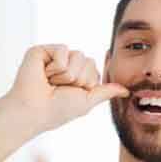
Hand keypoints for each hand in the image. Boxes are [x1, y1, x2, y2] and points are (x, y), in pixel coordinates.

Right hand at [5, 45, 128, 134]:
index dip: (86, 83)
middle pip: (88, 60)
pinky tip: (43, 74)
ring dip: (66, 75)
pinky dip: (56, 66)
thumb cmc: (57, 110)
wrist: (34, 111)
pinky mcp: (42, 50)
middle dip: (77, 78)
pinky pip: (63, 50)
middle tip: (58, 88)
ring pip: (77, 55)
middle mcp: (66, 64)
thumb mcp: (88, 101)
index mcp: (77, 75)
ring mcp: (53, 56)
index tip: (70, 94)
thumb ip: (106, 92)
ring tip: (50, 83)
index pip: (95, 68)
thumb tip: (126, 91)